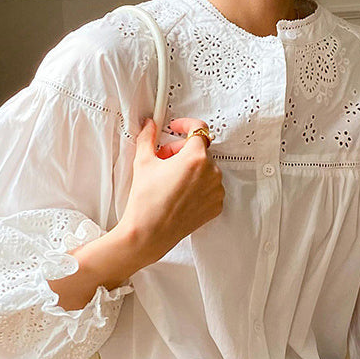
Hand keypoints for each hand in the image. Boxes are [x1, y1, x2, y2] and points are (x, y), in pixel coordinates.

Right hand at [119, 117, 224, 263]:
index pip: (198, 129)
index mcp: (196, 158)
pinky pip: (210, 187)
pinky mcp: (216, 206)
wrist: (149, 233)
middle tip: (163, 159)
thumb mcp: (143, 162)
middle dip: (181, 151)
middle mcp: (211, 173)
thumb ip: (148, 138)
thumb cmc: (146, 201)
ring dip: (190, 169)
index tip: (177, 128)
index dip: (185, 125)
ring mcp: (216, 191)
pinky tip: (179, 193)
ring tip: (170, 179)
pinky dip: (197, 186)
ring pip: (205, 169)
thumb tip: (149, 126)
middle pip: (199, 151)